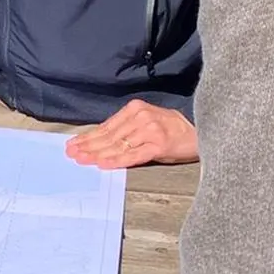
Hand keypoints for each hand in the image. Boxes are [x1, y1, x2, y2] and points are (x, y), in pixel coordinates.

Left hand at [66, 102, 197, 169]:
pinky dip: (116, 160)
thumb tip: (101, 141)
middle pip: (109, 135)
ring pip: (118, 145)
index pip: (107, 126)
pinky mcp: (159, 145)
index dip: (89, 136)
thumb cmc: (173, 130)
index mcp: (135, 108)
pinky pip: (133, 155)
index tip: (74, 144)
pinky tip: (103, 164)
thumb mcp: (147, 122)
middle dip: (88, 146)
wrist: (202, 133)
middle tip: (71, 153)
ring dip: (97, 154)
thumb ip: (127, 129)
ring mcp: (150, 130)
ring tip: (82, 160)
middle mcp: (141, 117)